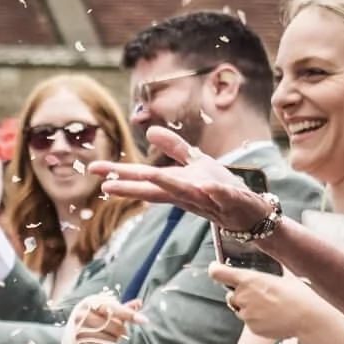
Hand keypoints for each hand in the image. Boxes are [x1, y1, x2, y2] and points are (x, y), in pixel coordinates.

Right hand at [67, 295, 139, 343]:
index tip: (143, 320)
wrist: (72, 333)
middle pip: (114, 325)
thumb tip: (139, 303)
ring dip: (114, 340)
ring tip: (107, 337)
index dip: (129, 315)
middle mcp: (82, 315)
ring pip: (110, 339)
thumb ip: (122, 308)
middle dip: (120, 330)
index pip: (113, 309)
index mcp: (89, 303)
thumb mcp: (105, 311)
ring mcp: (79, 331)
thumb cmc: (92, 319)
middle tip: (116, 331)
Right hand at [100, 130, 276, 231]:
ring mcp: (207, 200)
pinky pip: (223, 196)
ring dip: (169, 184)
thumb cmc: (220, 188)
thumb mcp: (196, 163)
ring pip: (185, 192)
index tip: (94, 170)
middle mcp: (186, 194)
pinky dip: (216, 192)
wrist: (249, 213)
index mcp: (175, 184)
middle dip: (132, 186)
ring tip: (151, 176)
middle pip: (156, 189)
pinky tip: (209, 185)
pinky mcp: (231, 201)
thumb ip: (174, 147)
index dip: (119, 173)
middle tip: (106, 186)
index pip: (143, 178)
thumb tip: (149, 131)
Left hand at [209, 263, 329, 343]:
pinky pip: (250, 322)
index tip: (216, 268)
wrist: (309, 318)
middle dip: (242, 294)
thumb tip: (276, 257)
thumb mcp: (287, 275)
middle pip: (232, 295)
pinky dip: (258, 320)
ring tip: (272, 307)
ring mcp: (246, 314)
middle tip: (262, 295)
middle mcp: (243, 297)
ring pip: (241, 310)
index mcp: (249, 280)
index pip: (218, 273)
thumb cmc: (300, 294)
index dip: (215, 270)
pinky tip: (274, 317)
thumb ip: (276, 267)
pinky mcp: (252, 328)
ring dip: (250, 308)